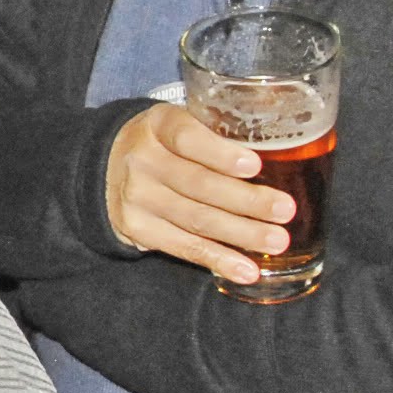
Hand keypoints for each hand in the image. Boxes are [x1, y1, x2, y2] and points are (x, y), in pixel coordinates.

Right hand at [103, 100, 298, 284]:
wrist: (107, 167)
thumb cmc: (164, 143)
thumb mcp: (180, 122)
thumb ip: (219, 129)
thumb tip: (283, 137)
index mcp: (158, 125)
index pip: (186, 138)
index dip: (220, 154)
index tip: (254, 165)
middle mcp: (142, 160)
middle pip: (198, 184)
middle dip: (247, 200)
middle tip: (285, 210)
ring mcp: (137, 197)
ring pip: (196, 219)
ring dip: (241, 233)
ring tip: (277, 241)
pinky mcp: (138, 229)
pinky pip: (185, 248)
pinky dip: (219, 260)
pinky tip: (246, 270)